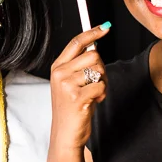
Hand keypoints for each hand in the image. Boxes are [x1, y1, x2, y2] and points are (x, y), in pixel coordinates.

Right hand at [49, 24, 110, 150]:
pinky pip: (101, 85)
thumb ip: (78, 66)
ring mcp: (67, 84)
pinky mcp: (77, 96)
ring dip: (102, 82)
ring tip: (93, 94)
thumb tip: (95, 46)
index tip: (105, 27)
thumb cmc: (71, 108)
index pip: (76, 42)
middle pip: (93, 55)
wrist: (64, 134)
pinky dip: (102, 94)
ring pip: (99, 70)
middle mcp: (60, 73)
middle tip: (96, 83)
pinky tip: (93, 102)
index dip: (92, 33)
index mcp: (57, 67)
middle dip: (101, 68)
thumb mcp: (69, 83)